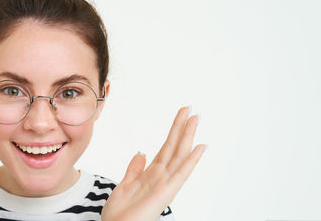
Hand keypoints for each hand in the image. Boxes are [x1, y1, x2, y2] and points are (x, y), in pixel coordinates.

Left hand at [101, 106, 206, 220]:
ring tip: (196, 119)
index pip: (166, 148)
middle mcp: (161, 178)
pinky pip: (181, 174)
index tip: (181, 114)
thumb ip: (134, 169)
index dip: (174, 131)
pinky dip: (191, 161)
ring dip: (188, 137)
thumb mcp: (125, 185)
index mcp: (152, 175)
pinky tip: (200, 148)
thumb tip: (141, 154)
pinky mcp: (165, 194)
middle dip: (183, 128)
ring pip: (179, 155)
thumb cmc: (120, 214)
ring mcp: (165, 185)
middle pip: (175, 148)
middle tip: (192, 110)